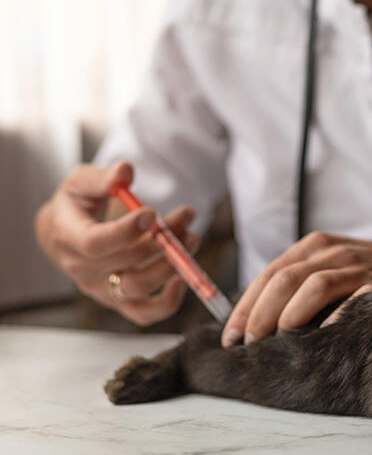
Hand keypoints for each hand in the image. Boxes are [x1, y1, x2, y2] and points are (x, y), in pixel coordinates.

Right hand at [35, 161, 199, 325]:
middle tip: (186, 216)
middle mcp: (82, 269)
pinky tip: (184, 279)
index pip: (94, 243)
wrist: (67, 232)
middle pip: (125, 263)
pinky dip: (167, 303)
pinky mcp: (119, 300)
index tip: (152, 213)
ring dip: (171, 265)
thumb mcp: (83, 182)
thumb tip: (125, 172)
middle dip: (161, 239)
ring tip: (192, 238)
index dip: (125, 231)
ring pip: (138, 287)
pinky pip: (144, 313)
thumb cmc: (77, 203)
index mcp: (67, 237)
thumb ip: (103, 177)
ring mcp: (100, 289)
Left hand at [221, 232, 371, 346]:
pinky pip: (356, 296)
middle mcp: (331, 251)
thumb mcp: (327, 269)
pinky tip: (325, 333)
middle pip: (285, 279)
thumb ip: (296, 286)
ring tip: (279, 341)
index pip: (269, 274)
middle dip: (261, 314)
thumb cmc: (363, 273)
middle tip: (250, 345)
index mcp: (313, 246)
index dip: (246, 306)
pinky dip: (339, 314)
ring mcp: (357, 265)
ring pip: (314, 285)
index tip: (231, 337)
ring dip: (291, 315)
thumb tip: (254, 326)